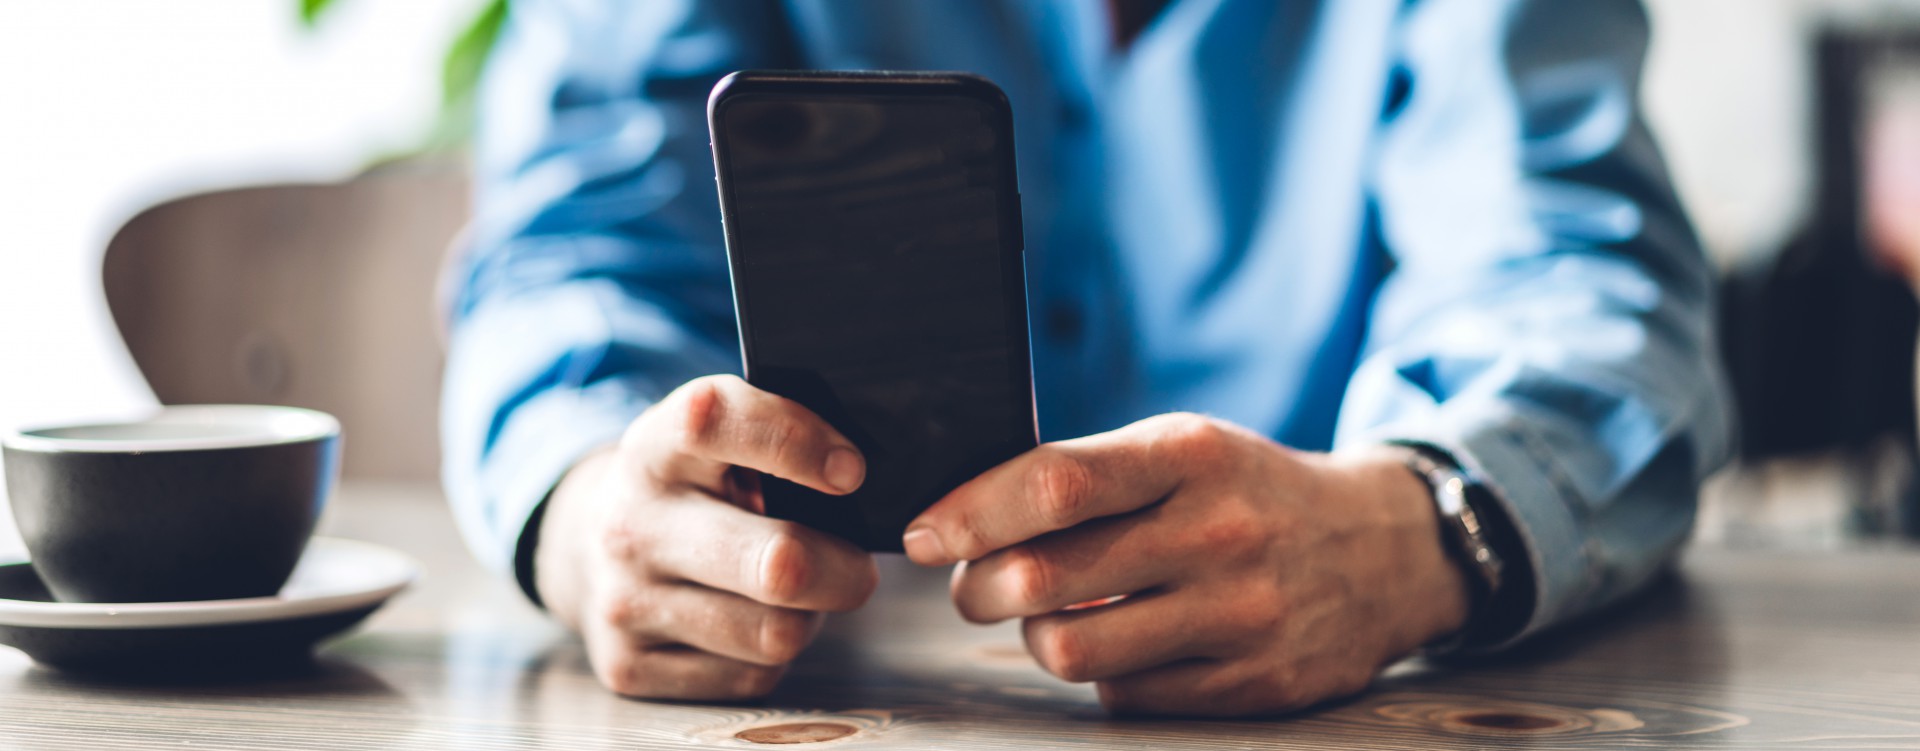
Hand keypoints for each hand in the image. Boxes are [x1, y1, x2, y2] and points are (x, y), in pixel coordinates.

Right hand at [535, 375, 878, 699]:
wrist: (588, 546)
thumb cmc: (689, 489)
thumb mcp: (715, 441)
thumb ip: (779, 440)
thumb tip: (861, 482)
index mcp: (656, 447)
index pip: (717, 422)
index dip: (798, 442)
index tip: (851, 471)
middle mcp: (632, 523)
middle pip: (779, 563)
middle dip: (844, 571)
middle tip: (858, 566)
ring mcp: (625, 601)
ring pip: (775, 634)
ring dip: (808, 618)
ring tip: (796, 596)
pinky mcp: (629, 667)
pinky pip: (750, 678)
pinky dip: (770, 658)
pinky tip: (750, 627)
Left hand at [902, 413, 1470, 715]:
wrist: (1384, 549)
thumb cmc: (1248, 493)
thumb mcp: (1184, 449)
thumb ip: (1086, 473)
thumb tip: (961, 519)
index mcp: (1190, 455)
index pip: (1055, 483)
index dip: (969, 514)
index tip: (923, 536)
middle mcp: (1219, 532)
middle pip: (1045, 577)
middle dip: (978, 589)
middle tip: (972, 587)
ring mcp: (1242, 614)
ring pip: (1073, 650)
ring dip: (1036, 639)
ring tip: (1048, 618)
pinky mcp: (1258, 683)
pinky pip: (1127, 696)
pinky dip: (1103, 675)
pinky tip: (1123, 644)